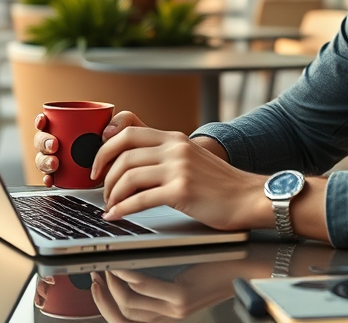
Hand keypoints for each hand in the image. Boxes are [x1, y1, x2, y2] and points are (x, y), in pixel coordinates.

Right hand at [33, 111, 148, 187]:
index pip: (52, 121)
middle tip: (54, 145)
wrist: (137, 168)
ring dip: (44, 160)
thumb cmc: (132, 145)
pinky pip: (52, 178)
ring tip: (55, 163)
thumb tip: (106, 133)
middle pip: (44, 140)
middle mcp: (67, 142)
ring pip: (44, 159)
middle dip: (43, 142)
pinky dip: (48, 179)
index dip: (42, 121)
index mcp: (77, 126)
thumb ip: (123, 121)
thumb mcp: (131, 128)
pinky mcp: (68, 178)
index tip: (43, 121)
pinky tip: (51, 180)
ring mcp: (66, 160)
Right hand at [90, 265, 233, 322]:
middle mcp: (169, 314)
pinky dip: (129, 278)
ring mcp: (174, 308)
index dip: (106, 304)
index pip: (127, 319)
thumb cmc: (220, 261)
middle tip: (95, 277)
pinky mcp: (182, 296)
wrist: (249, 263)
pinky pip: (146, 290)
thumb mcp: (186, 273)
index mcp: (168, 310)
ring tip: (107, 268)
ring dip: (112, 287)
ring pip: (130, 306)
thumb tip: (132, 264)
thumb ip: (161, 276)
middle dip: (103, 298)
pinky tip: (124, 265)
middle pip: (123, 317)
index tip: (96, 284)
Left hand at [93, 126, 271, 230]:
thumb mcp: (190, 157)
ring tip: (111, 205)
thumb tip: (129, 150)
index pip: (128, 132)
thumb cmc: (220, 183)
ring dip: (113, 194)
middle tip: (101, 189)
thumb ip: (163, 151)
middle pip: (123, 154)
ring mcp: (179, 169)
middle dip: (104, 175)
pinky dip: (122, 209)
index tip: (98, 165)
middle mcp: (175, 149)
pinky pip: (140, 199)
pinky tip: (116, 216)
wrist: (249, 197)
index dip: (105, 148)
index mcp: (175, 138)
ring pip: (128, 176)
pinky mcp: (182, 191)